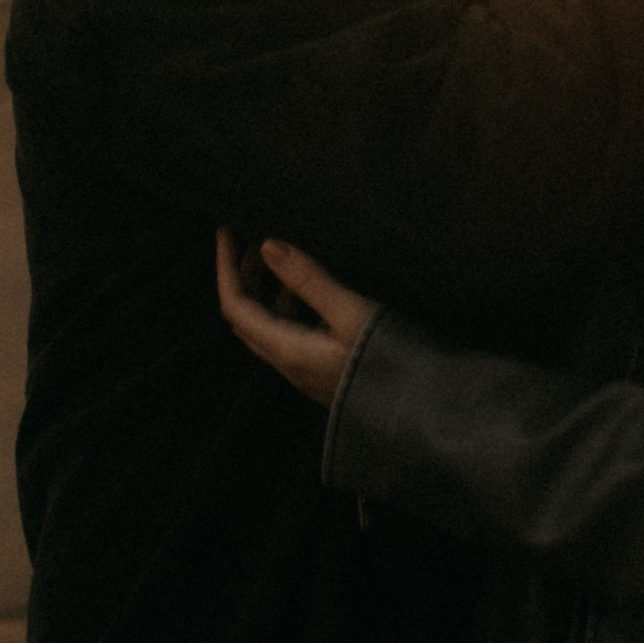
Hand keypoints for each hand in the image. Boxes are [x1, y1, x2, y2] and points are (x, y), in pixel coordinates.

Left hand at [215, 230, 376, 407]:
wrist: (417, 413)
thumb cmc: (389, 364)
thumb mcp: (351, 313)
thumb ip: (310, 280)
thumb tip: (269, 245)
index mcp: (286, 349)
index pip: (235, 306)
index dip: (226, 266)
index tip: (228, 229)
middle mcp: (288, 362)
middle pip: (245, 315)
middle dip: (241, 273)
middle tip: (251, 235)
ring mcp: (304, 368)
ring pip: (267, 324)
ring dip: (265, 287)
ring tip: (280, 252)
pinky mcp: (322, 368)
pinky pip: (290, 331)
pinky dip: (287, 301)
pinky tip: (308, 287)